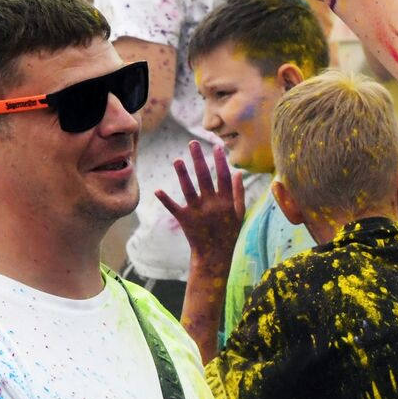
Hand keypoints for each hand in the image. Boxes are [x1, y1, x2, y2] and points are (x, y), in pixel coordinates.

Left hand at [156, 141, 245, 269]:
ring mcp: (198, 212)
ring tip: (177, 160)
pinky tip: (157, 190)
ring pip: (189, 190)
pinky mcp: (185, 220)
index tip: (217, 146)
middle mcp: (212, 204)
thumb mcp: (239, 213)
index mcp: (226, 201)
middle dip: (199, 159)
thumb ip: (238, 193)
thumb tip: (238, 172)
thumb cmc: (228, 232)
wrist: (215, 255)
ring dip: (183, 174)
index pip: (223, 177)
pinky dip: (166, 200)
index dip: (221, 161)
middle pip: (205, 178)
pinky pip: (174, 208)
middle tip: (193, 143)